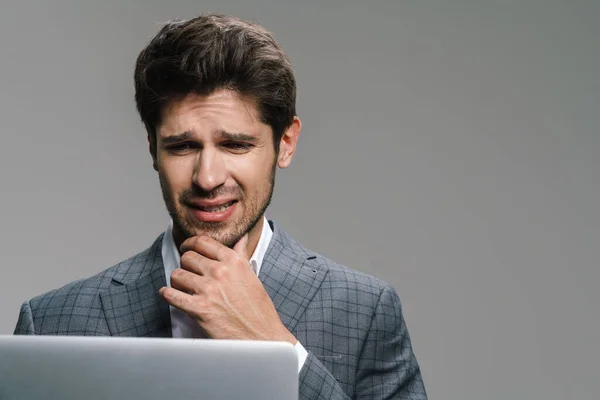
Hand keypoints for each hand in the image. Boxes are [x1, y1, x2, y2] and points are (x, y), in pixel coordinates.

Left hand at [159, 234, 296, 344]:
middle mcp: (220, 272)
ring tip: (183, 287)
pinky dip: (167, 294)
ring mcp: (208, 290)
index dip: (191, 244)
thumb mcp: (252, 276)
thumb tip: (241, 239)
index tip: (188, 248)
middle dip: (186, 264)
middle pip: (188, 257)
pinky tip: (170, 295)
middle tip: (188, 272)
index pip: (202, 242)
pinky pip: (171, 295)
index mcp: (233, 261)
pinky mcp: (198, 309)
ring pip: (177, 274)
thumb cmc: (258, 309)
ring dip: (177, 281)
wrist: (261, 337)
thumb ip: (241, 256)